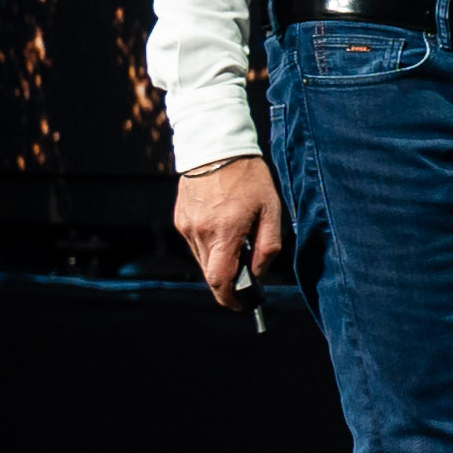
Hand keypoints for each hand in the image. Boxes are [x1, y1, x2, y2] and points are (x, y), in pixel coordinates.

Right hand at [176, 154, 285, 311]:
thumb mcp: (271, 210)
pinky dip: (210, 246)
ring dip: (219, 262)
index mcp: (224, 231)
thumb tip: (259, 273)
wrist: (216, 146)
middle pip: (210, 273)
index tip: (241, 305)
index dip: (230, 298)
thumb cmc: (249, 178)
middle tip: (247, 278)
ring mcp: (186, 226)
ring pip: (202, 260)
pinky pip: (195, 244)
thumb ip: (268, 246)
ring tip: (238, 246)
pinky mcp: (180, 219)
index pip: (220, 280)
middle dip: (228, 281)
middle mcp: (200, 232)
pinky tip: (224, 230)